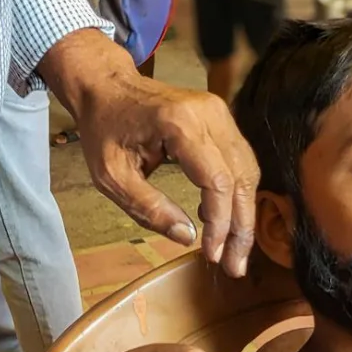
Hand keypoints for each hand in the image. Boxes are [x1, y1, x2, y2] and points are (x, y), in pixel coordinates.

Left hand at [42, 30, 260, 276]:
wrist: (106, 86)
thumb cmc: (103, 129)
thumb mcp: (110, 176)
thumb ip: (148, 207)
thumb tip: (187, 237)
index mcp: (179, 124)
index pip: (216, 181)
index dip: (220, 223)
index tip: (213, 255)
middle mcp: (209, 113)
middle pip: (240, 177)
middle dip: (241, 226)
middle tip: (235, 265)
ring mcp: (219, 111)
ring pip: (247, 169)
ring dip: (244, 212)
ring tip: (233, 249)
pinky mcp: (221, 117)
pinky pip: (240, 159)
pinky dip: (236, 192)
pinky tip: (223, 218)